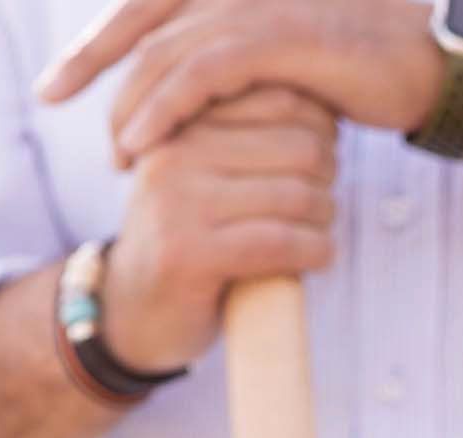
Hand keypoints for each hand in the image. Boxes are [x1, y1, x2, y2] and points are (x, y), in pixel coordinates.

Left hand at [45, 0, 446, 156]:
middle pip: (143, 15)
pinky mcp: (283, 36)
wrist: (433, 65)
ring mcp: (264, 2)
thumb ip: (226, 58)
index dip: (99, 37)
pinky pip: (200, 74)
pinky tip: (141, 146)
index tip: (57, 81)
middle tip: (49, 96)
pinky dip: (163, 110)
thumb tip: (173, 92)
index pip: (150, 2)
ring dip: (128, 105)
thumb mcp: (279, 57)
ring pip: (165, 50)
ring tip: (115, 153)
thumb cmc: (357, 67)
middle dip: (89, 58)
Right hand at [95, 90, 343, 375]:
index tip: (321, 164)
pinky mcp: (186, 255)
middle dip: (328, 177)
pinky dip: (315, 251)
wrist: (132, 313)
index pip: (281, 99)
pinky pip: (278, 242)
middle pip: (298, 146)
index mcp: (181, 123)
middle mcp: (173, 155)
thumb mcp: (208, 172)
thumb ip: (248, 134)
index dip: (322, 130)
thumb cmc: (189, 240)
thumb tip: (330, 109)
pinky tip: (320, 257)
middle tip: (324, 204)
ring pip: (295, 195)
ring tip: (320, 233)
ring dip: (324, 218)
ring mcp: (176, 205)